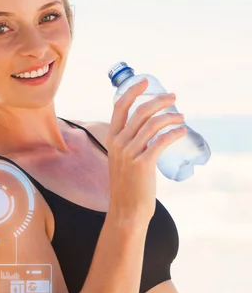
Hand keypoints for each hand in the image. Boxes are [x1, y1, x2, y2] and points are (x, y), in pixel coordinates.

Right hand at [106, 79, 185, 224]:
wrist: (126, 210)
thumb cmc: (127, 186)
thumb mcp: (120, 160)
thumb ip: (128, 144)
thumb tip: (146, 130)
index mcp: (111, 139)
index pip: (120, 107)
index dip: (133, 91)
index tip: (146, 81)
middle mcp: (118, 143)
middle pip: (140, 112)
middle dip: (159, 100)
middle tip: (173, 97)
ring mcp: (130, 153)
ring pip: (153, 124)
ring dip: (170, 116)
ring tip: (181, 117)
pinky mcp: (143, 163)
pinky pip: (161, 141)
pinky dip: (174, 133)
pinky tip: (181, 131)